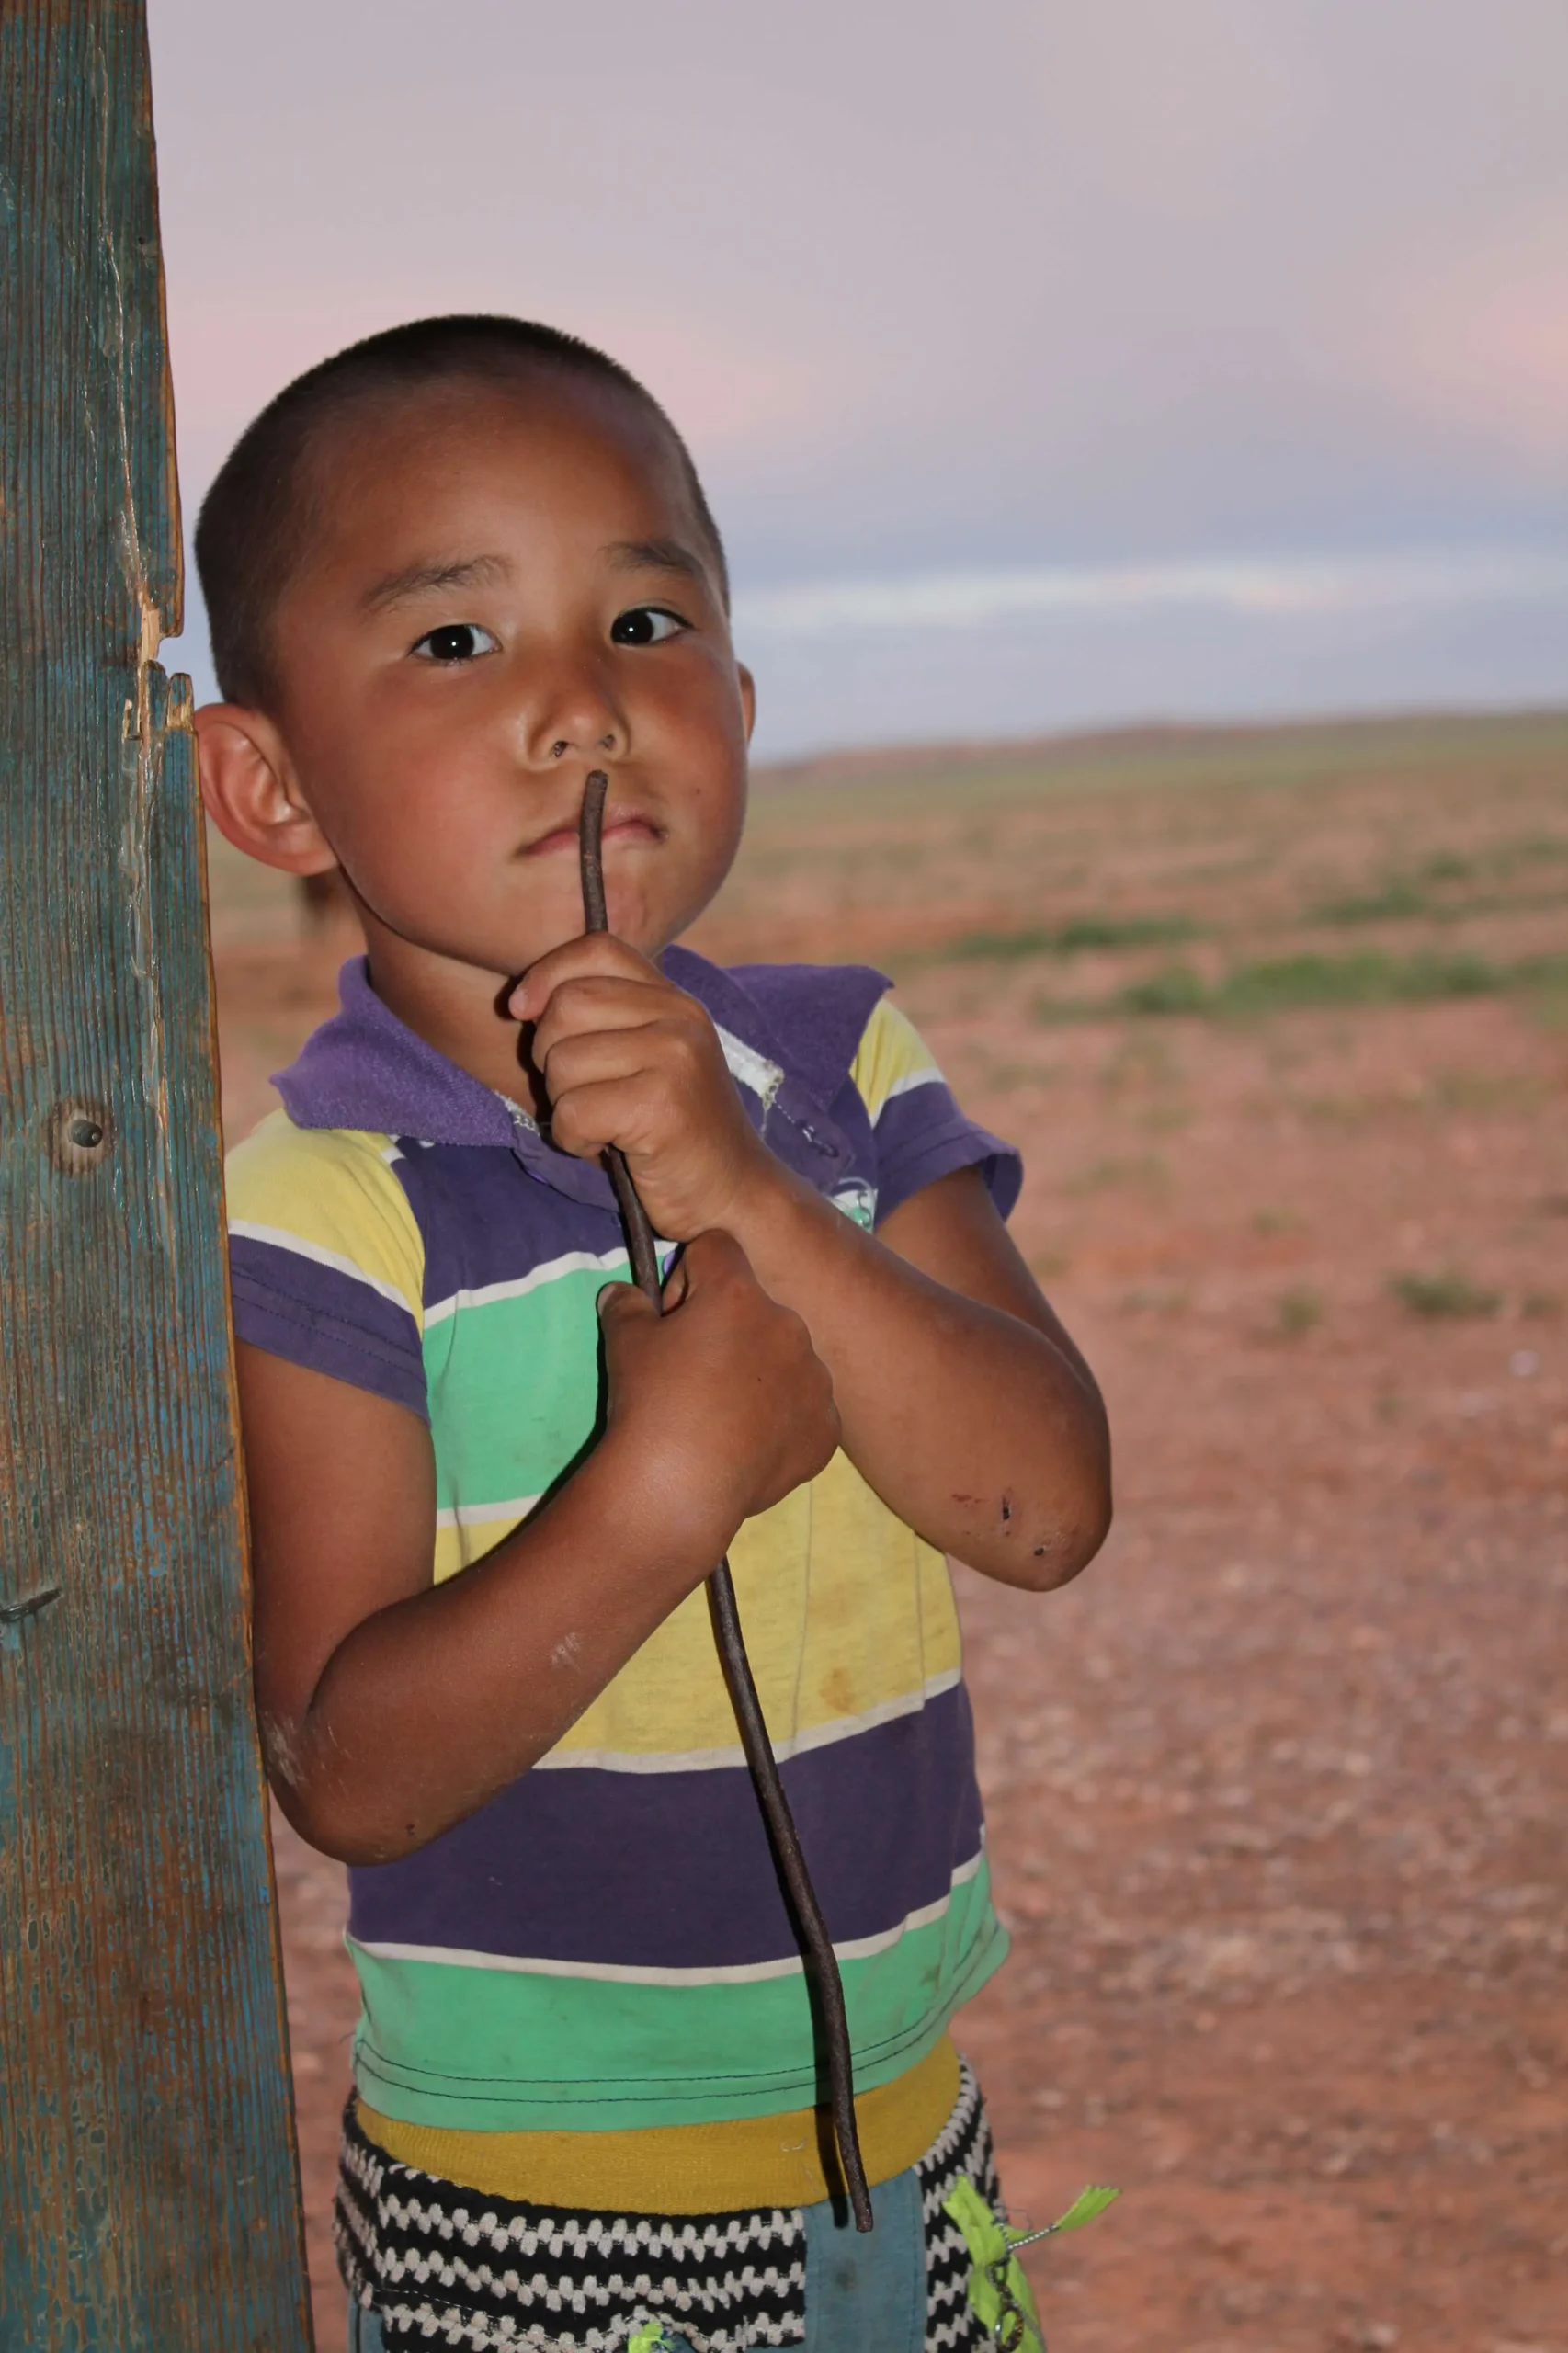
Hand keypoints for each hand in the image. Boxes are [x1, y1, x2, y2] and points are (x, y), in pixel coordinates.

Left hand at [511, 934, 773, 1238]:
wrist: (732, 1195)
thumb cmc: (675, 1133)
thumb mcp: (647, 1057)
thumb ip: (603, 1018)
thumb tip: (520, 1002)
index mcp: (674, 1000)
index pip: (597, 948)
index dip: (547, 974)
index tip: (523, 1012)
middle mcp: (680, 1017)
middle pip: (566, 1006)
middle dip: (551, 1057)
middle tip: (585, 1093)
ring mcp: (675, 1058)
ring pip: (562, 1061)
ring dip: (564, 1105)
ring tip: (604, 1124)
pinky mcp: (662, 1106)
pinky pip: (573, 1111)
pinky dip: (575, 1140)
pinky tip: (610, 1148)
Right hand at [597, 1231, 839, 1547]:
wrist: (679, 1488)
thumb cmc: (650, 1404)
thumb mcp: (624, 1343)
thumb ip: (626, 1306)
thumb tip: (619, 1292)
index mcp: (739, 1294)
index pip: (718, 1249)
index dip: (688, 1276)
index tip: (672, 1317)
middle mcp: (788, 1326)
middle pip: (757, 1307)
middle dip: (728, 1328)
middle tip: (694, 1374)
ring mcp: (814, 1380)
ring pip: (787, 1358)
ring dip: (760, 1372)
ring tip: (721, 1416)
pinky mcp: (826, 1428)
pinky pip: (806, 1409)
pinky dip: (782, 1419)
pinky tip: (747, 1444)